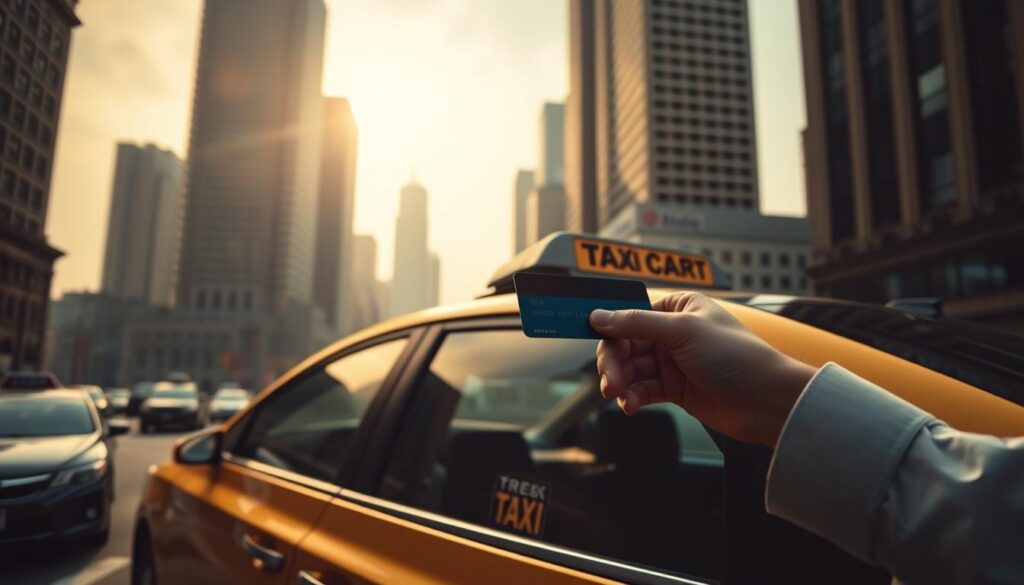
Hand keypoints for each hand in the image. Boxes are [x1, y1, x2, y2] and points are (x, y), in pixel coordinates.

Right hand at [590, 292, 814, 445]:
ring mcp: (673, 362)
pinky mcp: (675, 389)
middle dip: (613, 363)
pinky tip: (631, 405)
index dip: (609, 328)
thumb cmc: (735, 356)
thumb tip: (599, 316)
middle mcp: (672, 333)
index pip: (630, 314)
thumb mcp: (682, 331)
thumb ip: (637, 323)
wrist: (766, 400)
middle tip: (609, 381)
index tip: (592, 340)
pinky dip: (633, 397)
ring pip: (631, 370)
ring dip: (621, 383)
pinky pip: (643, 390)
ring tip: (620, 396)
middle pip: (625, 345)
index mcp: (678, 307)